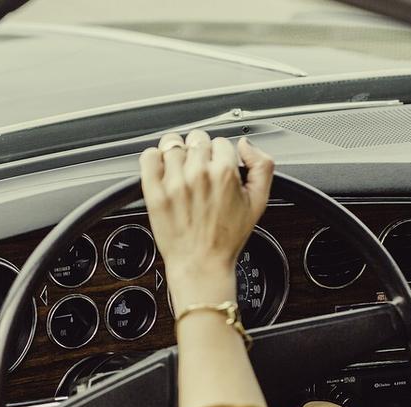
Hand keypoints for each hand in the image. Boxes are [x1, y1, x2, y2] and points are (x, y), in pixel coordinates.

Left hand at [139, 130, 273, 309]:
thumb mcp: (259, 201)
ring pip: (173, 145)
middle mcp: (198, 174)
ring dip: (177, 155)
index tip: (217, 169)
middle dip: (200, 153)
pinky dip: (153, 158)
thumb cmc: (227, 238)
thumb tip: (246, 144)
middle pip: (197, 140)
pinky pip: (148, 157)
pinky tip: (162, 170)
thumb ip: (262, 166)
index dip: (220, 155)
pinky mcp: (154, 192)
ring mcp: (173, 182)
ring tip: (181, 173)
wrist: (201, 264)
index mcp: (225, 173)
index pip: (221, 142)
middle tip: (200, 173)